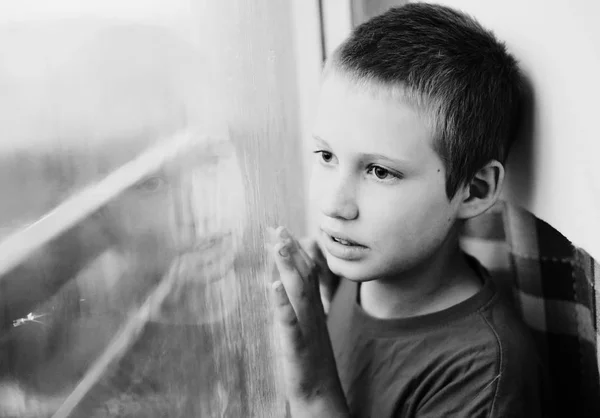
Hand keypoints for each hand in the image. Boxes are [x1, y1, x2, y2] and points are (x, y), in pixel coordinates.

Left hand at [267, 226, 349, 417]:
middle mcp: (312, 315)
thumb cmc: (311, 362)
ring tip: (279, 246)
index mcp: (313, 310)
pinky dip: (282, 303)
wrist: (321, 395)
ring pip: (298, 294)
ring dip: (288, 268)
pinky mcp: (298, 347)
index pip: (307, 274)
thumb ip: (301, 305)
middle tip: (279, 228)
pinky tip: (273, 286)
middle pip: (304, 277)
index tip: (284, 230)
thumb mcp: (308, 328)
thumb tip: (288, 285)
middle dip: (291, 251)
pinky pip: (290, 323)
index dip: (296, 251)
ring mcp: (307, 330)